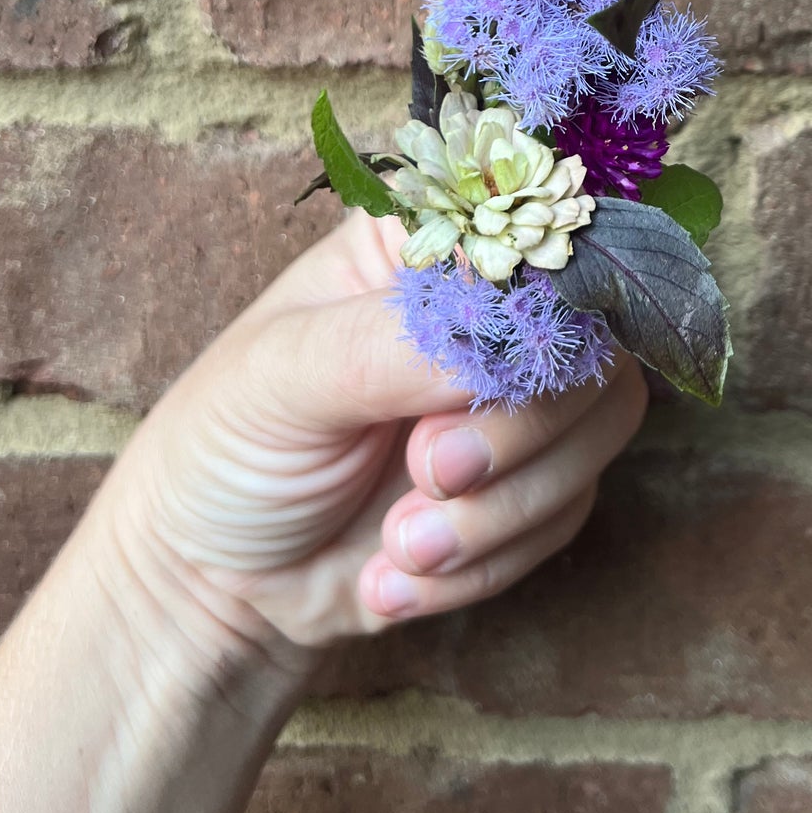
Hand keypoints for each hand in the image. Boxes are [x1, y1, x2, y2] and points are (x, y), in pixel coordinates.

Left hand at [100, 208, 647, 656]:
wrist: (213, 583)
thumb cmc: (229, 446)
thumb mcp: (283, 376)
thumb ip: (390, 346)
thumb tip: (499, 339)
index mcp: (425, 246)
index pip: (533, 229)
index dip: (537, 297)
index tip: (484, 372)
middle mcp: (487, 310)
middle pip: (589, 337)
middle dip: (518, 430)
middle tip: (430, 472)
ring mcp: (515, 398)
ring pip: (597, 430)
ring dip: (500, 512)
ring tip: (400, 545)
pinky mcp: (527, 485)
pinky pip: (568, 514)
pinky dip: (485, 562)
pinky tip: (393, 577)